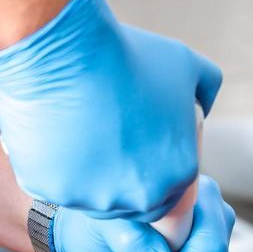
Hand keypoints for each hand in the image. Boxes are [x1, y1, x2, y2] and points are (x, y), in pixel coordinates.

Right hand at [0, 0, 221, 220]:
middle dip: (120, 180)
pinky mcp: (48, 190)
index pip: (167, 194)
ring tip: (79, 132)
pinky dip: (53, 167)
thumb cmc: (125, 55)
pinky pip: (52, 185)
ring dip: (86, 176)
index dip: (151, 172)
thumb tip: (199, 108)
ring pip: (88, 198)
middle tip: (106, 143)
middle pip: (128, 203)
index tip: (136, 148)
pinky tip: (54, 134)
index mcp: (175, 174)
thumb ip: (204, 94)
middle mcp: (135, 197)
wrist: (63, 48)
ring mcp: (89, 198)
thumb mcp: (186, 67)